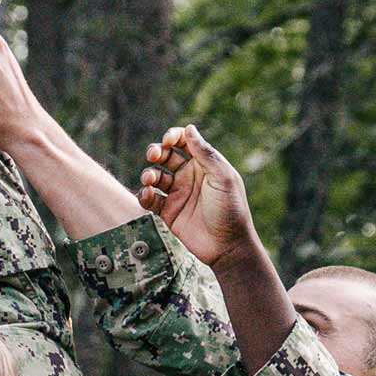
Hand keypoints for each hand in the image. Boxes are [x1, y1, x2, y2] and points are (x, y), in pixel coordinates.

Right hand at [137, 126, 256, 268]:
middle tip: (154, 155)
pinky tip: (149, 196)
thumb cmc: (231, 210)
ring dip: (148, 174)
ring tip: (151, 180)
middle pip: (165, 156)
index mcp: (204, 164)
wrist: (228, 246)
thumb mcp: (223, 178)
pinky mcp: (167, 212)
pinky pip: (150, 199)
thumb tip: (190, 128)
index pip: (184, 142)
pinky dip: (145, 195)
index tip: (167, 140)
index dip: (173, 136)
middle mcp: (189, 176)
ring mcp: (177, 194)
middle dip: (156, 152)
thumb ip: (206, 154)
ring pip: (154, 176)